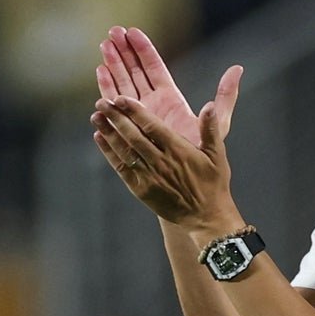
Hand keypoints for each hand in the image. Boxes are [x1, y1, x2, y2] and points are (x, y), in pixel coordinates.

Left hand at [91, 95, 243, 235]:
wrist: (205, 217)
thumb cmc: (212, 183)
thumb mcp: (217, 155)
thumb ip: (211, 129)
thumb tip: (208, 106)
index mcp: (178, 151)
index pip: (152, 127)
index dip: (135, 112)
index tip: (121, 98)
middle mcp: (161, 162)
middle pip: (133, 136)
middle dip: (116, 118)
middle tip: (101, 102)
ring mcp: (149, 177)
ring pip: (124, 151)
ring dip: (109, 133)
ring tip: (96, 116)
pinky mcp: (141, 189)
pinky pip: (121, 168)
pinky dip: (109, 152)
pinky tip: (100, 138)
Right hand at [96, 26, 242, 146]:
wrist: (187, 181)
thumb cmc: (204, 154)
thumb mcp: (220, 122)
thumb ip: (226, 96)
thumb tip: (238, 69)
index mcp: (170, 98)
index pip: (154, 67)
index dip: (143, 49)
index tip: (132, 31)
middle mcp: (152, 104)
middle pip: (135, 72)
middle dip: (123, 51)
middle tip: (113, 31)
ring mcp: (138, 115)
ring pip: (122, 84)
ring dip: (112, 65)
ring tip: (104, 45)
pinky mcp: (127, 128)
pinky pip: (114, 106)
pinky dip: (107, 89)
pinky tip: (101, 72)